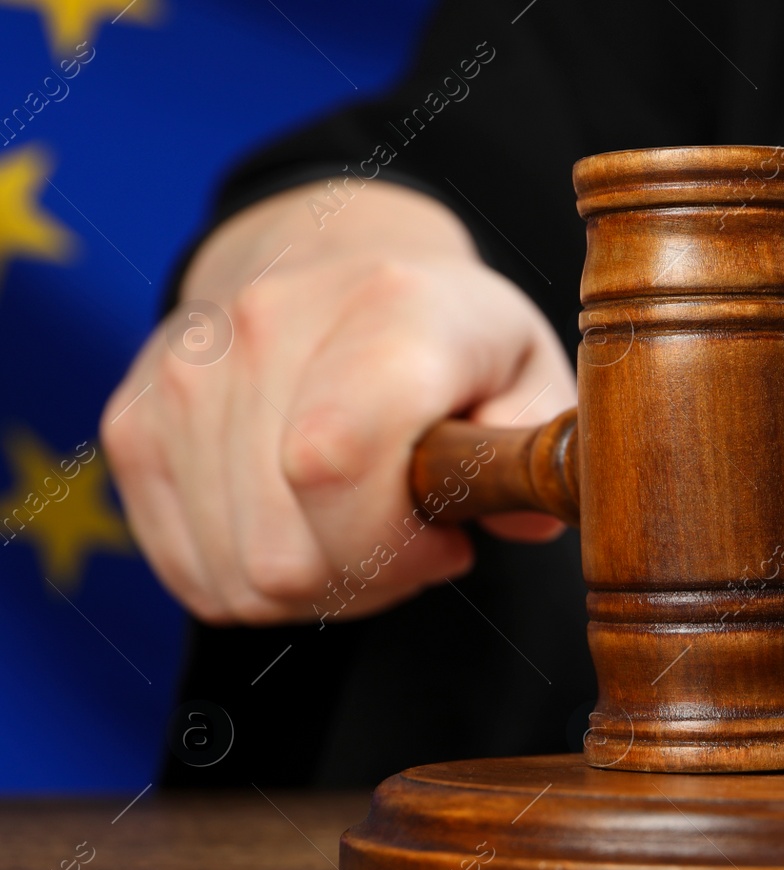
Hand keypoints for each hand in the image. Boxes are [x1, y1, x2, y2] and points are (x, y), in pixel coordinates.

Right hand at [102, 181, 575, 623]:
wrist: (333, 261)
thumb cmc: (448, 335)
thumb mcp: (529, 368)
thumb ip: (540, 445)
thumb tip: (526, 518)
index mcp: (386, 308)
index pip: (335, 464)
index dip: (394, 546)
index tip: (446, 538)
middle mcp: (266, 326)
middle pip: (284, 551)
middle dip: (365, 579)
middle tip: (409, 537)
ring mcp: (185, 375)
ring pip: (237, 576)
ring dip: (313, 583)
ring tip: (358, 524)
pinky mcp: (133, 422)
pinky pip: (191, 572)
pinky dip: (253, 580)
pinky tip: (302, 527)